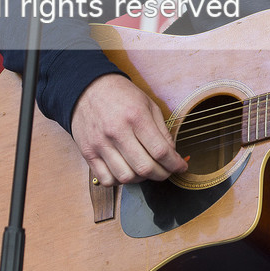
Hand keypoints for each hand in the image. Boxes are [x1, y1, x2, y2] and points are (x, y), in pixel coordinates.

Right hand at [70, 73, 187, 185]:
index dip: (175, 163)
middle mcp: (117, 132)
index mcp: (136, 117)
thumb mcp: (148, 104)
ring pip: (126, 177)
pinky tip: (126, 171)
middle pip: (145, 168)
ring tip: (146, 170)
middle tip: (167, 171)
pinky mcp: (88, 153)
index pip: (160, 151)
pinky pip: (106, 179)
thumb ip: (162, 130)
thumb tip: (172, 154)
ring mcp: (100, 144)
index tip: (181, 166)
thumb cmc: (121, 95)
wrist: (88, 89)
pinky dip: (119, 181)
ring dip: (141, 179)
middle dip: (162, 174)